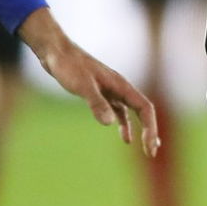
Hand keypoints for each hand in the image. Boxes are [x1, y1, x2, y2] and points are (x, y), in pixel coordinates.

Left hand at [18, 7, 160, 154]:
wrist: (55, 53)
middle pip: (143, 111)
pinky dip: (124, 125)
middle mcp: (120, 88)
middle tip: (151, 153)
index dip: (150, 128)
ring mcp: (111, 91)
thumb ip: (96, 103)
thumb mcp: (83, 86)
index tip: (148, 147)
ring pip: (133, 113)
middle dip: (150, 131)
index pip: (144, 109)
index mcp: (121, 85)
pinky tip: (126, 138)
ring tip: (146, 147)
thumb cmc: (69, 66)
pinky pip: (119, 112)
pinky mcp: (101, 93)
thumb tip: (109, 123)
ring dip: (141, 129)